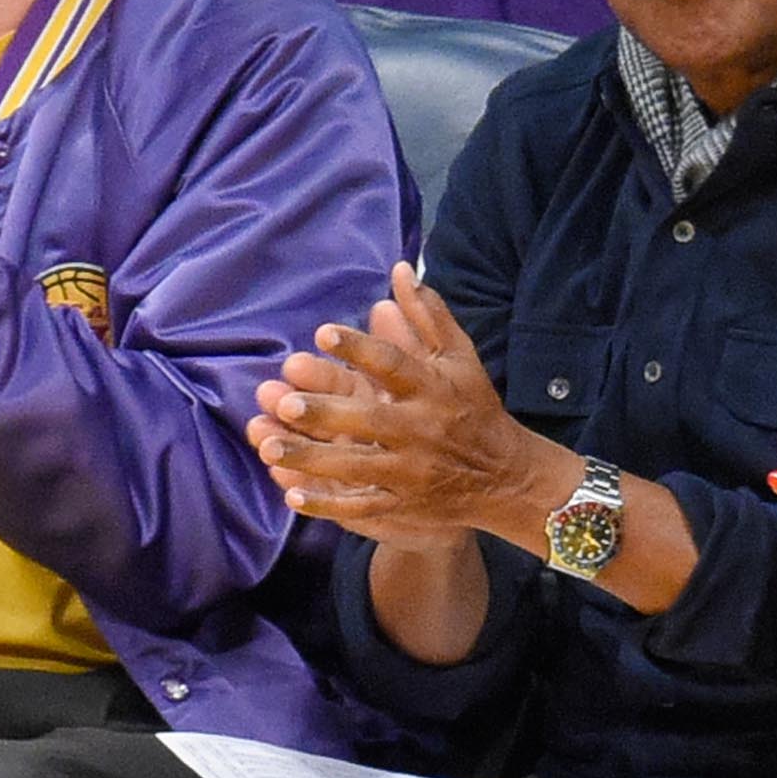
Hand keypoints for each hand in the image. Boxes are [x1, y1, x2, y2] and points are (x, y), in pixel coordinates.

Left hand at [250, 263, 568, 545]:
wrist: (506, 478)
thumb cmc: (475, 409)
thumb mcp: (460, 358)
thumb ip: (428, 315)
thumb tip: (399, 269)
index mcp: (433, 389)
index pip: (395, 365)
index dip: (361, 349)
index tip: (324, 333)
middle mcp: (421, 431)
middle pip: (370, 421)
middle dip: (326, 413)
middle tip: (286, 402)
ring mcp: (411, 472)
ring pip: (357, 466)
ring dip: (312, 458)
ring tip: (270, 445)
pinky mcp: (404, 503)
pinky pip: (362, 507)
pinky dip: (328, 505)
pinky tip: (292, 495)